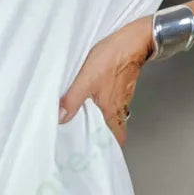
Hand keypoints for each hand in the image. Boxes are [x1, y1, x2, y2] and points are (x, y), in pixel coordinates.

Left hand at [58, 16, 153, 149]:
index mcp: (111, 111)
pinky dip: (103, 107)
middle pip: (113, 130)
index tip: (95, 155)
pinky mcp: (121, 86)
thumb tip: (60, 118)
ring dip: (101, 122)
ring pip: (112, 117)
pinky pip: (112, 103)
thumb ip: (72, 100)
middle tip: (85, 141)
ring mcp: (122, 96)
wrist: (133, 39)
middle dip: (101, 137)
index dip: (107, 149)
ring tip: (83, 124)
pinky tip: (92, 102)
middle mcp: (119, 108)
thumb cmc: (112, 58)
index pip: (115, 140)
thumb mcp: (86, 79)